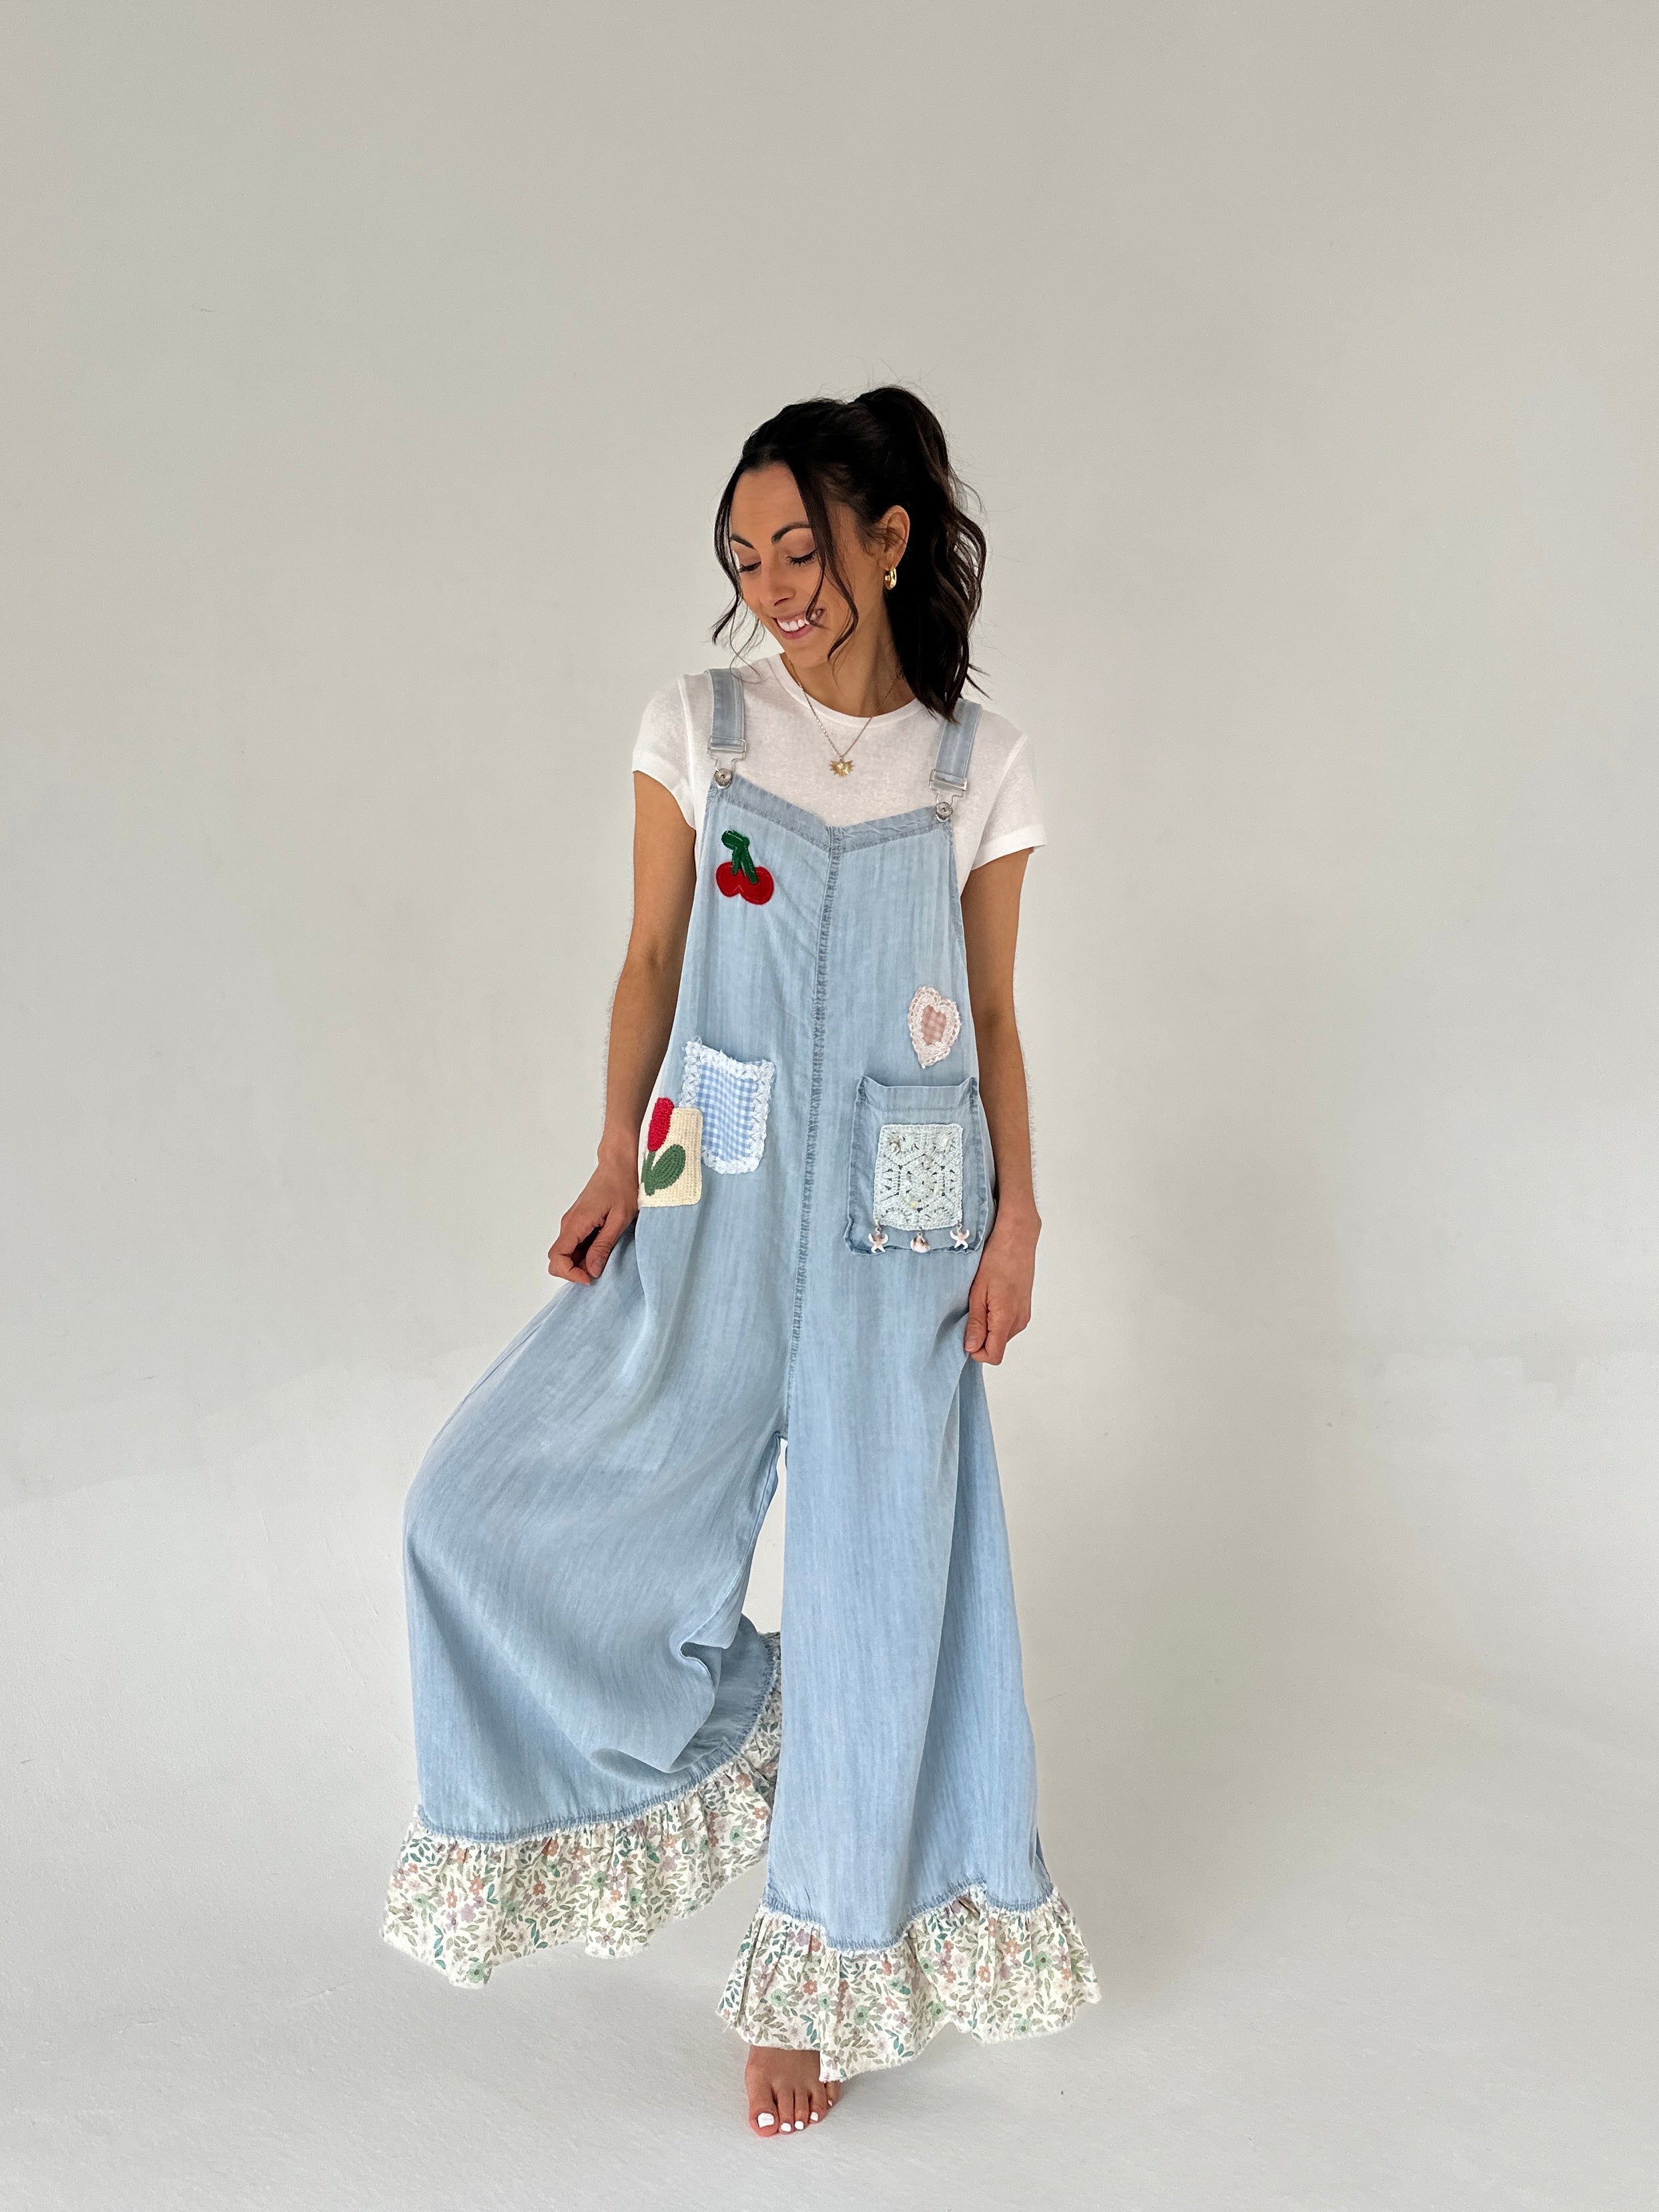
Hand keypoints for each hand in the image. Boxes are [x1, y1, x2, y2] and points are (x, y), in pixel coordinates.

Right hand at [549, 1155, 638, 1284]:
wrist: (619, 1164)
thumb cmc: (622, 1185)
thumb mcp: (619, 1219)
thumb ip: (603, 1246)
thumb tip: (592, 1269)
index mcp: (576, 1223)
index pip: (557, 1258)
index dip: (570, 1273)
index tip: (591, 1277)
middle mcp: (569, 1223)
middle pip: (558, 1258)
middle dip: (575, 1271)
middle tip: (599, 1269)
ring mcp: (572, 1222)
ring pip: (566, 1253)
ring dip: (581, 1262)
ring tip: (605, 1257)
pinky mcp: (579, 1221)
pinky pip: (574, 1244)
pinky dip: (585, 1253)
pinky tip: (603, 1248)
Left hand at [963, 1214, 1037, 1363]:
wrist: (1017, 1240)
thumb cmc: (996, 1260)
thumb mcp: (977, 1292)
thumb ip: (976, 1322)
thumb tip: (971, 1347)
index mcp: (1006, 1318)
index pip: (993, 1355)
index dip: (976, 1351)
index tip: (964, 1335)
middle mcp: (1019, 1321)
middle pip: (996, 1347)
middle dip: (980, 1337)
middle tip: (969, 1312)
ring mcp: (1023, 1315)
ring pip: (1001, 1337)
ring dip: (988, 1327)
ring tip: (980, 1302)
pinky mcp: (1024, 1309)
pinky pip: (1007, 1325)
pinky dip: (995, 1319)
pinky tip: (990, 1299)